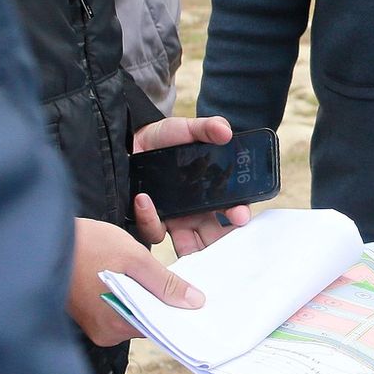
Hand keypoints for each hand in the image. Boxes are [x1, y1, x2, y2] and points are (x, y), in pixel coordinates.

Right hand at [69, 216, 204, 344]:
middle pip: (146, 321)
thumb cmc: (85, 244)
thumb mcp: (133, 258)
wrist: (42, 237)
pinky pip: (118, 308)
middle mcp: (103, 333)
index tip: (196, 299)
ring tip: (157, 278)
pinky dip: (130, 294)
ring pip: (133, 313)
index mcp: (114, 326)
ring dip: (146, 297)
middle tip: (181, 283)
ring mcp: (93, 324)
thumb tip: (194, 302)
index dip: (177, 311)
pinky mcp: (87, 313)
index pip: (157, 327)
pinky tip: (136, 279)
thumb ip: (164, 283)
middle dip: (162, 303)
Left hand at [131, 114, 252, 256]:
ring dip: (188, 245)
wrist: (134, 140)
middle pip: (214, 237)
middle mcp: (197, 212)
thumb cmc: (166, 138)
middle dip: (219, 242)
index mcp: (213, 193)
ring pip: (187, 245)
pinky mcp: (152, 220)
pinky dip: (150, 220)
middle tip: (218, 240)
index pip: (233, 211)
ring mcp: (174, 219)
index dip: (239, 215)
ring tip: (181, 225)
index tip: (240, 215)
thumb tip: (225, 131)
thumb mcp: (189, 129)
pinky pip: (154, 231)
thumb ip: (208, 128)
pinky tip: (144, 199)